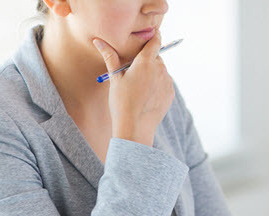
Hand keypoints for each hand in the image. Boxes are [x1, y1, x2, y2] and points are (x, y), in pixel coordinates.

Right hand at [92, 28, 174, 146]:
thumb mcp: (115, 78)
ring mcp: (167, 81)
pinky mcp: (171, 93)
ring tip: (138, 87)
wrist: (135, 128)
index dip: (154, 36)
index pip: (155, 41)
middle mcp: (160, 69)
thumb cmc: (121, 102)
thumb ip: (110, 57)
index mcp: (146, 62)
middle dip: (147, 60)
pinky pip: (164, 83)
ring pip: (160, 71)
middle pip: (156, 57)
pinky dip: (157, 85)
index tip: (152, 34)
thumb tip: (98, 41)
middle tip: (134, 72)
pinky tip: (146, 96)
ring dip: (152, 73)